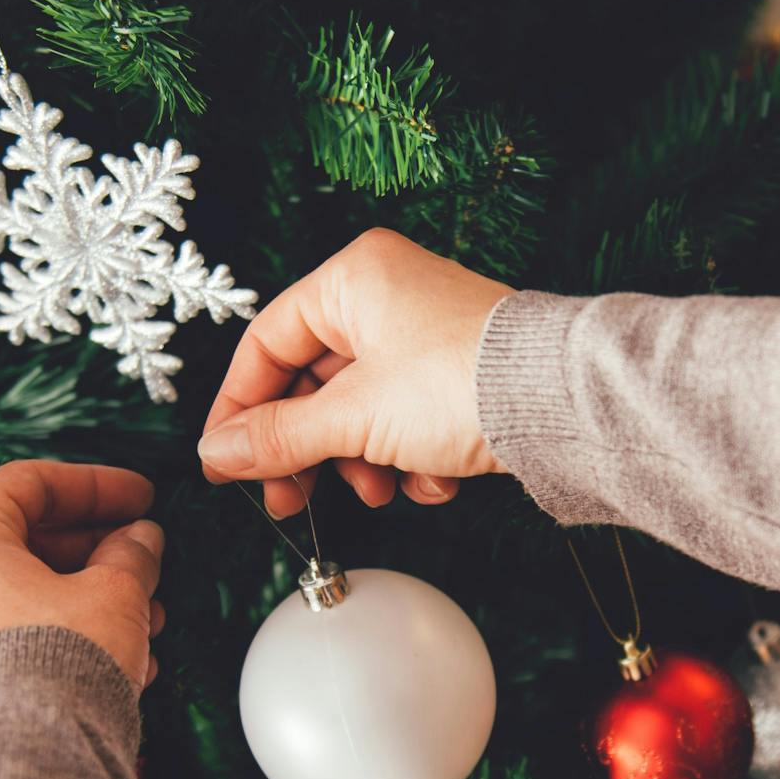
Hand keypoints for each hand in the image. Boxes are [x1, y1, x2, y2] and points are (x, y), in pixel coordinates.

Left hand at [0, 460, 166, 709]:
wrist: (17, 767)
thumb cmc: (55, 664)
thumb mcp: (114, 593)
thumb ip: (130, 555)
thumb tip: (139, 541)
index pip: (28, 485)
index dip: (97, 486)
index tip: (143, 498)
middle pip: (20, 545)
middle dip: (94, 552)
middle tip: (145, 561)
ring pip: (18, 600)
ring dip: (85, 600)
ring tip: (145, 620)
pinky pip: (6, 646)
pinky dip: (59, 641)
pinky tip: (118, 663)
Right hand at [199, 229, 509, 514]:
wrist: (562, 404)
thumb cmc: (462, 384)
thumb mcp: (352, 419)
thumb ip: (278, 437)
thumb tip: (218, 452)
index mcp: (353, 278)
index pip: (267, 342)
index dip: (240, 408)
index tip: (225, 461)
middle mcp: (388, 294)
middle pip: (315, 382)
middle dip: (309, 450)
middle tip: (290, 500)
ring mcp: (427, 332)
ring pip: (363, 409)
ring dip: (363, 462)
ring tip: (380, 491)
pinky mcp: (459, 371)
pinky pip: (409, 418)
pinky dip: (411, 457)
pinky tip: (433, 478)